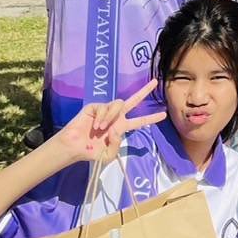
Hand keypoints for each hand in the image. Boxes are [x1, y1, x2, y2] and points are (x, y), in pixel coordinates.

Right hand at [51, 81, 165, 165]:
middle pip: (133, 101)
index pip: (140, 121)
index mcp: (121, 127)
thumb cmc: (91, 152)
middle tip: (155, 82)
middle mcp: (116, 117)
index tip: (164, 114)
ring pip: (118, 104)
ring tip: (101, 129)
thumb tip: (117, 130)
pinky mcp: (95, 107)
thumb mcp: (107, 155)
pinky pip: (103, 106)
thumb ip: (116, 146)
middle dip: (144, 91)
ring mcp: (106, 110)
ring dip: (111, 116)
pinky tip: (95, 126)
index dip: (151, 118)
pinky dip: (101, 117)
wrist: (74, 147)